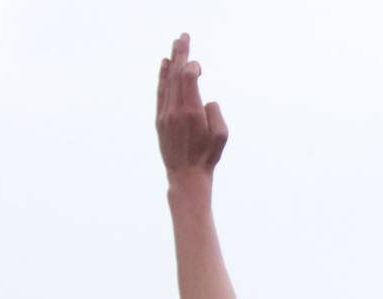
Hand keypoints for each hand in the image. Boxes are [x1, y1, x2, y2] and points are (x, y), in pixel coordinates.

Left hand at [156, 33, 227, 179]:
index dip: (193, 66)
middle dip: (180, 53)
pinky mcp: (160, 119)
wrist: (186, 177)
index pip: (188, 77)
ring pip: (167, 80)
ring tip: (175, 45)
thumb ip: (216, 113)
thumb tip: (206, 101)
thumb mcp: (221, 136)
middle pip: (176, 73)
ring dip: (171, 60)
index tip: (199, 67)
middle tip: (183, 36)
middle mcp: (176, 110)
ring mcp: (165, 114)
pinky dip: (162, 76)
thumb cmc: (207, 158)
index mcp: (192, 113)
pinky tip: (165, 64)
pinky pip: (161, 91)